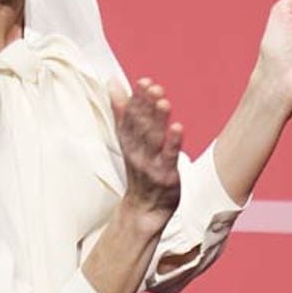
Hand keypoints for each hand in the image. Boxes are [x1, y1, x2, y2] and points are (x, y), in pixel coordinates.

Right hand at [114, 77, 181, 227]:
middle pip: (140, 125)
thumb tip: (114, 83)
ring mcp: (151, 164)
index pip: (129, 117)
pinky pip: (168, 157)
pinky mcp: (166, 175)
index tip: (144, 82)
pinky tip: (178, 128)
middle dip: (146, 105)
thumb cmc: (140, 170)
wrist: (144, 209)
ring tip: (163, 101)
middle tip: (153, 87)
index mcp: (128, 141)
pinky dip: (172, 143)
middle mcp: (137, 151)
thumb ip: (122, 111)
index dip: (136, 100)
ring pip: (152, 139)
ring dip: (157, 119)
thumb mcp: (127, 139)